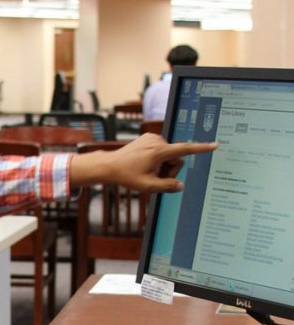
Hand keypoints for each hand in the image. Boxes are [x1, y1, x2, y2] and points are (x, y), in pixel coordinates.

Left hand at [69, 133, 217, 192]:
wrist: (110, 165)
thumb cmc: (127, 175)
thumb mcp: (148, 186)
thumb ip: (167, 187)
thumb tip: (180, 185)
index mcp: (159, 151)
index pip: (185, 149)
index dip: (201, 148)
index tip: (215, 144)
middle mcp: (157, 141)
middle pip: (176, 158)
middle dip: (170, 169)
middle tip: (154, 176)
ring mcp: (152, 138)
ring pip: (169, 154)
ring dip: (163, 164)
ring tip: (147, 169)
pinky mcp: (148, 138)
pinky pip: (161, 150)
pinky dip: (158, 158)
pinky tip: (144, 163)